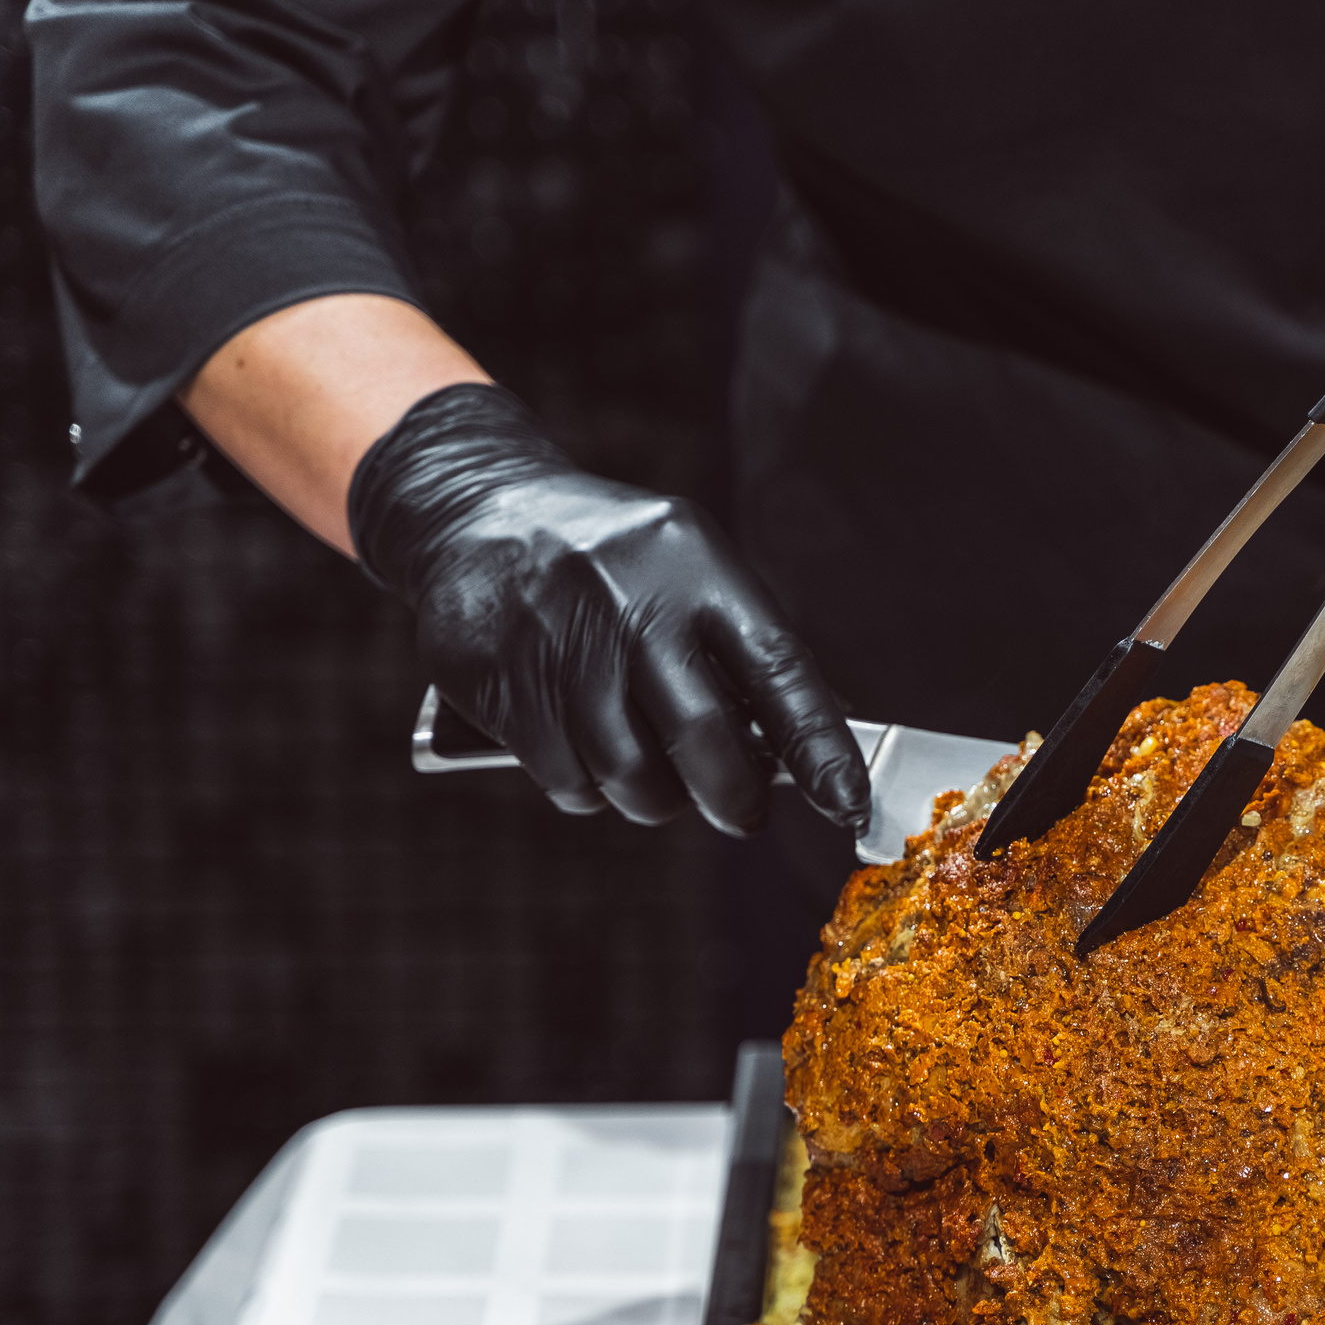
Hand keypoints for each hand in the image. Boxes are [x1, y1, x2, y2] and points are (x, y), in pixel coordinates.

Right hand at [348, 383, 868, 834]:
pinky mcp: (504, 684)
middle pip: (703, 739)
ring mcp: (562, 645)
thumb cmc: (611, 557)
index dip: (819, 747)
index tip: (847, 802)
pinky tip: (587, 747)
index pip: (777, 670)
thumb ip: (746, 648)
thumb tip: (814, 743)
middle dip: (734, 798)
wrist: (478, 512)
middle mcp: (631, 603)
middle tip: (742, 811)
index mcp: (697, 567)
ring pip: (632, 776)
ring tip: (654, 770)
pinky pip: (569, 781)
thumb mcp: (690, 565)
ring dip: (656, 798)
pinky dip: (590, 788)